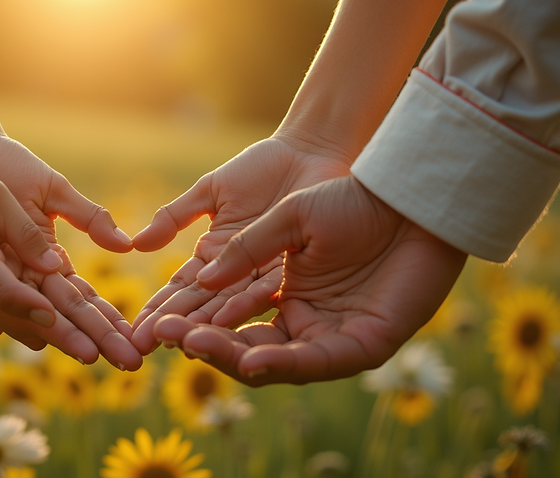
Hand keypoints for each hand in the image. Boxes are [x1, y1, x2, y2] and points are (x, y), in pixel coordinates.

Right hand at [0, 116, 129, 364]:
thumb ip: (24, 232)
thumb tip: (55, 266)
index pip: (5, 291)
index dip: (31, 306)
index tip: (56, 319)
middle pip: (24, 322)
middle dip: (69, 340)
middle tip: (108, 359)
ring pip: (23, 329)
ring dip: (62, 341)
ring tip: (100, 356)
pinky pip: (15, 321)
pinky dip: (46, 331)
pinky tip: (75, 342)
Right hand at [130, 136, 350, 353]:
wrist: (309, 154)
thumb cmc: (262, 168)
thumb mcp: (211, 191)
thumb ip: (175, 216)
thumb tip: (136, 245)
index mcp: (213, 253)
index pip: (180, 288)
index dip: (158, 308)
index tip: (135, 331)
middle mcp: (236, 271)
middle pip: (199, 304)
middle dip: (173, 326)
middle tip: (144, 349)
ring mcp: (262, 273)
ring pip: (228, 304)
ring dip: (203, 325)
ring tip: (180, 344)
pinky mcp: (293, 271)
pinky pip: (264, 291)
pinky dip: (242, 306)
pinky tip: (222, 323)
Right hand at [150, 175, 465, 385]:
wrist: (408, 193)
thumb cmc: (349, 196)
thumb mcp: (285, 217)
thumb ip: (242, 247)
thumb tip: (200, 280)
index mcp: (274, 289)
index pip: (221, 317)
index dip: (187, 322)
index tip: (151, 324)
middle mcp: (297, 318)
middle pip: (241, 344)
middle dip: (202, 344)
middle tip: (166, 340)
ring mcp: (329, 334)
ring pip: (272, 360)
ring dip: (232, 357)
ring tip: (197, 348)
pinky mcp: (361, 345)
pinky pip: (316, 363)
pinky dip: (282, 365)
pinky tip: (249, 361)